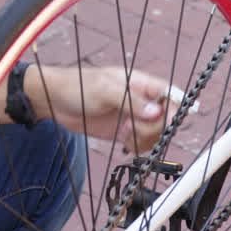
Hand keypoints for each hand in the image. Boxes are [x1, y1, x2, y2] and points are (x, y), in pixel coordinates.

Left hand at [25, 65, 169, 152]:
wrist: (54, 101)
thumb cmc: (78, 86)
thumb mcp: (105, 91)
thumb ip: (131, 102)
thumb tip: (156, 112)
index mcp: (140, 83)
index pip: (170, 94)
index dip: (176, 108)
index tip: (171, 122)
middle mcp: (141, 100)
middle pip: (165, 118)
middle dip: (154, 128)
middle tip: (133, 128)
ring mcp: (133, 116)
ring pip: (155, 133)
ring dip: (145, 139)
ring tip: (126, 136)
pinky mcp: (124, 130)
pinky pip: (142, 142)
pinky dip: (137, 146)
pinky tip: (124, 142)